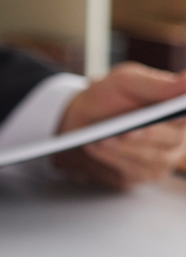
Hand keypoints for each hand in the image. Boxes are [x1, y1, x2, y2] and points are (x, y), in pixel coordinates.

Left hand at [53, 63, 185, 188]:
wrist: (81, 120)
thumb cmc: (108, 98)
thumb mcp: (126, 81)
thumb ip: (158, 84)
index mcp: (179, 111)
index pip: (185, 115)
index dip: (175, 119)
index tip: (152, 121)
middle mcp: (176, 137)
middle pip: (172, 140)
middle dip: (144, 135)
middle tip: (123, 132)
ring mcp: (162, 160)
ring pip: (151, 159)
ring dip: (123, 148)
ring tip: (101, 139)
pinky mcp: (141, 175)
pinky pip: (132, 172)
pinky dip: (112, 159)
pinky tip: (95, 147)